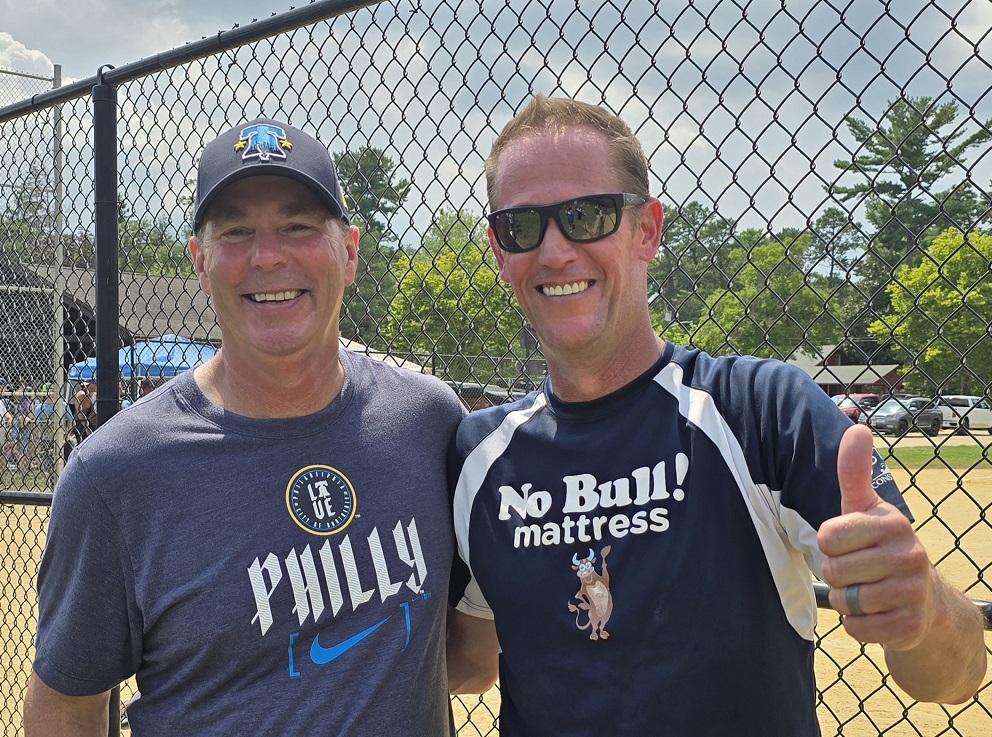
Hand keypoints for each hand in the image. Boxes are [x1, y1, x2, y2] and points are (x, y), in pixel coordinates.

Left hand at [817, 424, 936, 650]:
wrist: (924, 600)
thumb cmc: (880, 546)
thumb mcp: (865, 509)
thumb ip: (854, 472)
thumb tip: (857, 428)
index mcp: (894, 522)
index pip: (827, 536)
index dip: (830, 544)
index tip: (850, 544)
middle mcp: (911, 554)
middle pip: (833, 571)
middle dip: (837, 576)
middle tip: (860, 572)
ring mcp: (914, 592)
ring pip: (845, 601)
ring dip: (847, 601)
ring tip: (868, 591)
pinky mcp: (911, 626)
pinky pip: (857, 628)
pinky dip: (858, 625)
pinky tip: (877, 615)